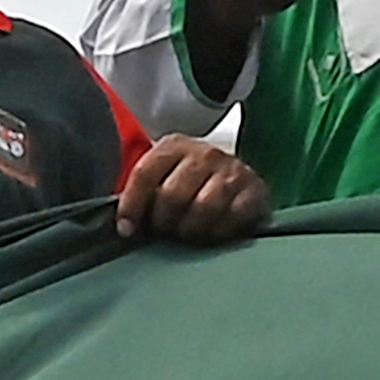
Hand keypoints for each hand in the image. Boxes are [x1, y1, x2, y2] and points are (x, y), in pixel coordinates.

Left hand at [119, 133, 273, 246]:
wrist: (235, 177)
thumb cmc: (189, 183)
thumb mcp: (163, 176)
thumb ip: (143, 192)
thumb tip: (124, 225)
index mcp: (174, 146)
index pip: (144, 174)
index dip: (131, 206)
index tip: (127, 230)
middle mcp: (205, 153)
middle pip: (172, 195)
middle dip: (164, 222)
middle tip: (167, 230)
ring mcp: (233, 170)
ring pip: (203, 208)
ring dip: (191, 230)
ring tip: (189, 233)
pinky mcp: (255, 190)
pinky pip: (233, 218)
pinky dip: (219, 232)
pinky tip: (213, 233)